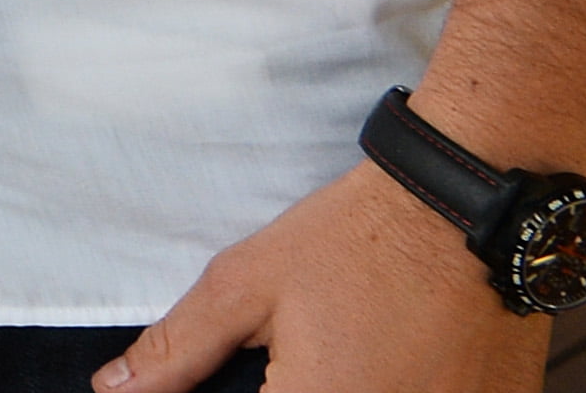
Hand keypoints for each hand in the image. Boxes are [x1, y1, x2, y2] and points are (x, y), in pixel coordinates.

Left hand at [100, 152, 550, 392]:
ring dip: (338, 383)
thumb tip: (114, 390)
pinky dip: (385, 385)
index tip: (246, 375)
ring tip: (349, 341)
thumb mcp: (248, 284)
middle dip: (287, 385)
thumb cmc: (359, 240)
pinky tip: (386, 358)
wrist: (471, 211)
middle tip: (296, 351)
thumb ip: (180, 349)